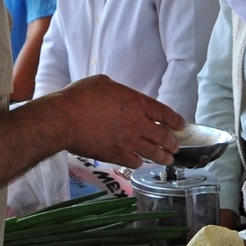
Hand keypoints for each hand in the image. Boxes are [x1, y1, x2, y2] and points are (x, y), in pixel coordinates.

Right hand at [55, 75, 183, 166]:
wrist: (64, 119)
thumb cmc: (79, 97)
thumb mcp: (103, 83)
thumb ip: (118, 91)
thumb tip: (119, 95)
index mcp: (136, 103)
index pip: (164, 113)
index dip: (175, 120)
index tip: (181, 126)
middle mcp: (137, 123)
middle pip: (163, 136)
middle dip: (172, 142)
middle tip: (176, 147)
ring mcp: (128, 141)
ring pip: (153, 152)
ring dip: (163, 156)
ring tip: (168, 160)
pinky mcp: (116, 155)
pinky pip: (134, 161)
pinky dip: (139, 162)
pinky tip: (139, 161)